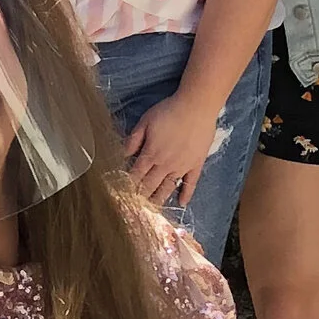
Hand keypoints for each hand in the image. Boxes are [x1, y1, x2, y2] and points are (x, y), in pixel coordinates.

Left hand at [122, 87, 222, 210]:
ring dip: (159, 200)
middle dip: (141, 197)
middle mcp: (165, 165)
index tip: (122, 197)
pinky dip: (186, 194)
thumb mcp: (145, 121)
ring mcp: (182, 167)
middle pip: (150, 185)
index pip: (136, 175)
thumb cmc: (169, 111)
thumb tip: (123, 155)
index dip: (128, 186)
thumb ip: (134, 140)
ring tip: (152, 210)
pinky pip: (191, 183)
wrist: (197, 107)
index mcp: (150, 154)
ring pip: (168, 188)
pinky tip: (182, 203)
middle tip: (134, 209)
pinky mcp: (196, 165)